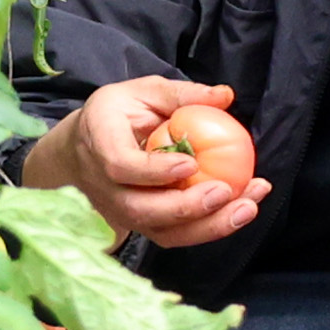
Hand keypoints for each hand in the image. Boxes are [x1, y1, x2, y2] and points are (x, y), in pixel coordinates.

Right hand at [30, 78, 267, 249]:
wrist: (81, 151)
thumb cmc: (116, 116)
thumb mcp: (141, 92)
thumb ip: (180, 95)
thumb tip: (224, 95)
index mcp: (100, 144)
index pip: (120, 166)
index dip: (154, 171)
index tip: (190, 164)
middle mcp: (105, 188)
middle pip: (141, 210)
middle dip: (188, 208)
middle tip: (227, 192)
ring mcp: (121, 213)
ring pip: (162, 232)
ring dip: (209, 225)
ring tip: (248, 207)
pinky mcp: (141, 226)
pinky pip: (175, 236)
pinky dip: (210, 228)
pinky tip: (241, 211)